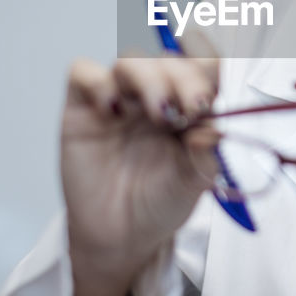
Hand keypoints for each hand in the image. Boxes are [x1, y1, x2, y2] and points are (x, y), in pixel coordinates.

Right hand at [60, 41, 219, 295]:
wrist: (120, 237)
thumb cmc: (160, 203)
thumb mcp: (193, 183)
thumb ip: (204, 155)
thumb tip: (214, 130)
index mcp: (189, 103)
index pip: (202, 64)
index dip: (209, 67)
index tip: (212, 93)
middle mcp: (155, 93)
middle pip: (169, 59)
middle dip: (185, 78)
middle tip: (192, 109)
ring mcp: (119, 97)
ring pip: (131, 59)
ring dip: (150, 79)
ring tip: (159, 115)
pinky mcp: (82, 107)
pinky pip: (82, 72)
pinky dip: (98, 82)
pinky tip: (111, 111)